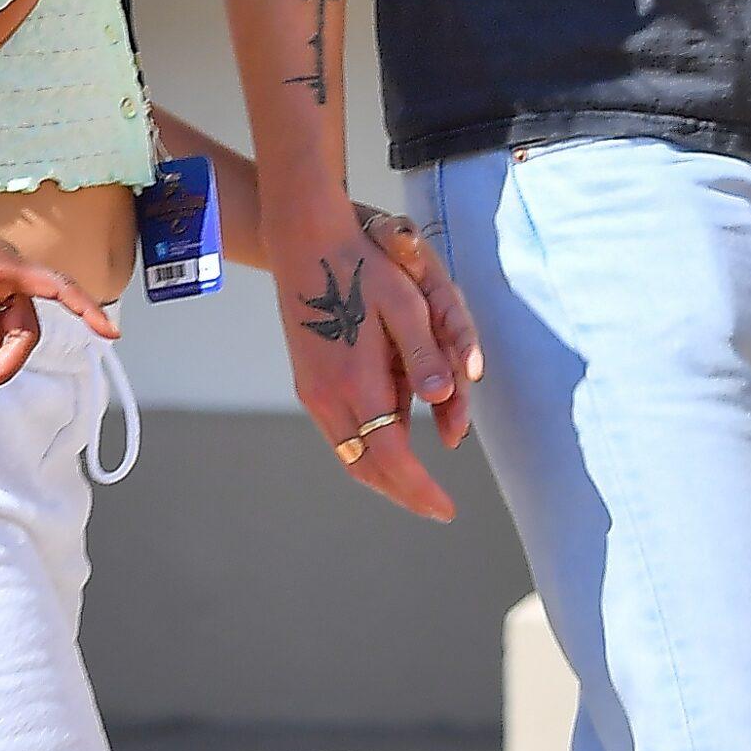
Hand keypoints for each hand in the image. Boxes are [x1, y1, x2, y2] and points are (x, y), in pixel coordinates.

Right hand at [275, 194, 477, 520]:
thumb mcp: (405, 304)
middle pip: (368, 468)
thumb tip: (442, 401)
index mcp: (357, 381)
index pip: (394, 457)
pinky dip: (367, 449)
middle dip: (403, 492)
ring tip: (415, 484)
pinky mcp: (306, 382)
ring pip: (350, 455)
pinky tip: (388, 441)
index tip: (447, 509)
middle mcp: (328, 396)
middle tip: (434, 507)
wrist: (303, 241)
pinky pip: (340, 434)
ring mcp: (312, 391)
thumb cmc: (361, 266)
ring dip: (384, 474)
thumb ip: (424, 356)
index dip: (421, 490)